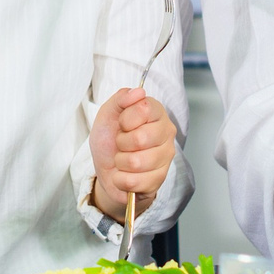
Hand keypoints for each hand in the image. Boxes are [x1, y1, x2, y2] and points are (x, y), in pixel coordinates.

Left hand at [89, 87, 175, 220]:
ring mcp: (166, 158)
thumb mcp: (108, 114)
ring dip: (120, 163)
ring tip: (123, 160)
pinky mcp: (159, 180)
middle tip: (122, 144)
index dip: (126, 119)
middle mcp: (167, 133)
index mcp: (156, 113)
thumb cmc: (110, 139)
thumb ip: (121, 98)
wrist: (106, 169)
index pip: (144, 109)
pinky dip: (121, 180)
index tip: (122, 124)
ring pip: (136, 162)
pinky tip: (125, 174)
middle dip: (121, 143)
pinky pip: (134, 181)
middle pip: (140, 138)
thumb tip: (138, 91)